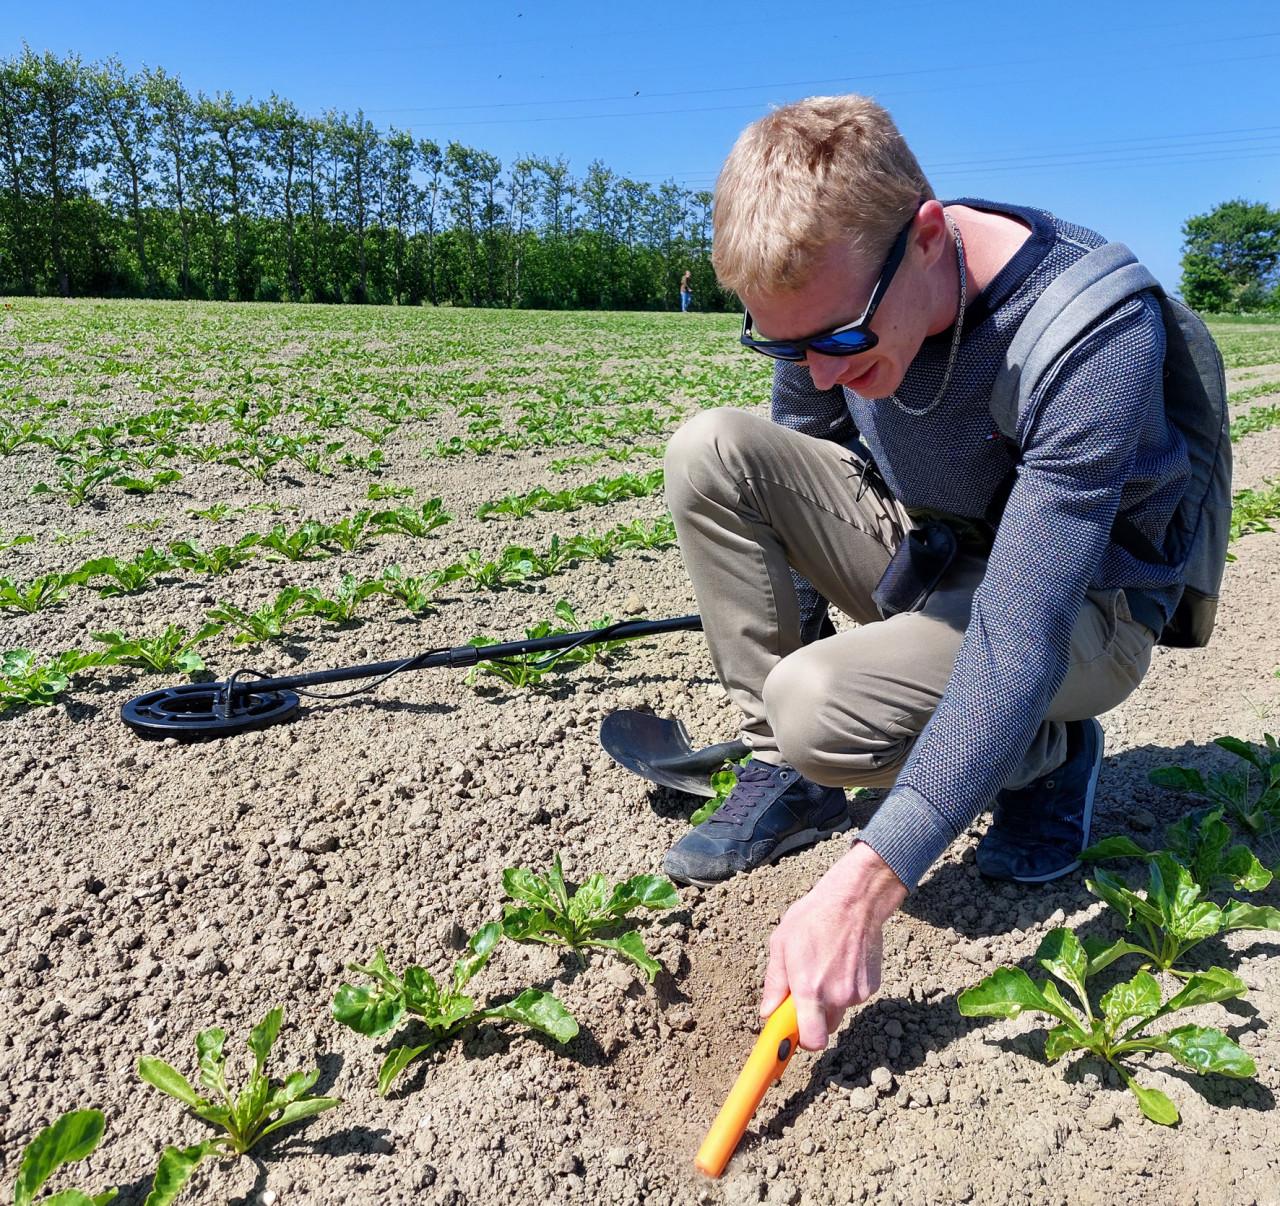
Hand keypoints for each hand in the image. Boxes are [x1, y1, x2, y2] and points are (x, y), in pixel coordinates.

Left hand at [760, 841, 906, 1049]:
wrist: (855, 900)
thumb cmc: (813, 918)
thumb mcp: (781, 944)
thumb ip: (774, 983)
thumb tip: (767, 1012)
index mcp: (810, 989)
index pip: (812, 1040)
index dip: (801, 1042)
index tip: (790, 1038)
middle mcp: (836, 996)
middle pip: (824, 1028)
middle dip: (813, 1018)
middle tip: (805, 991)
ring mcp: (857, 993)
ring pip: (839, 1011)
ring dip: (829, 998)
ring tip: (825, 964)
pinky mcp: (872, 987)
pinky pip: (853, 997)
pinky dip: (845, 986)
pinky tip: (841, 960)